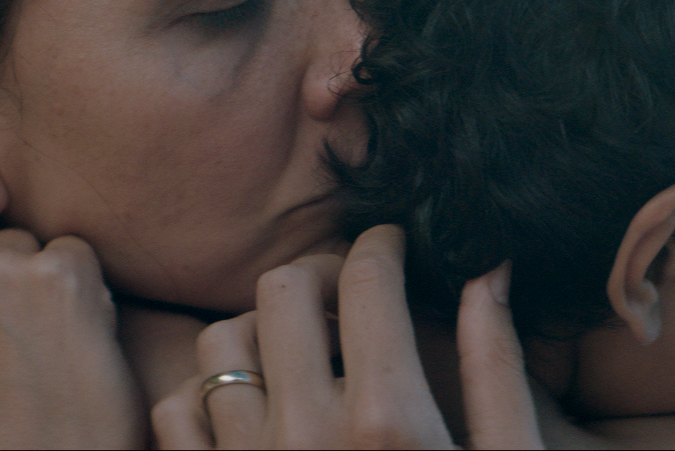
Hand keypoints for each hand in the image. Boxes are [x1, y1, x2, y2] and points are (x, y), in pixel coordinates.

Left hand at [152, 224, 541, 448]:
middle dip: (319, 275)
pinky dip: (207, 396)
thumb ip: (497, 368)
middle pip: (282, 289)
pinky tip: (255, 410)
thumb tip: (490, 272)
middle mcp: (307, 436)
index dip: (383, 243)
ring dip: (259, 330)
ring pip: (220, 341)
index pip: (367, 277)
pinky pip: (176, 413)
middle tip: (349, 295)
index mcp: (390, 420)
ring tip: (300, 352)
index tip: (394, 245)